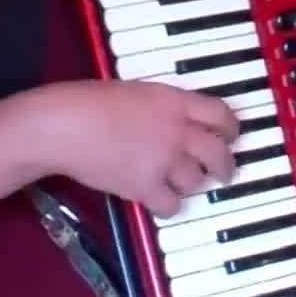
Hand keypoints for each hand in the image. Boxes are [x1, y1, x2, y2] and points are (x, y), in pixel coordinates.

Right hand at [43, 79, 240, 216]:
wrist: (63, 125)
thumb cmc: (89, 102)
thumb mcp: (138, 91)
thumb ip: (164, 105)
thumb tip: (179, 119)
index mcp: (174, 101)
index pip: (221, 114)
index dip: (232, 128)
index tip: (231, 136)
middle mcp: (177, 130)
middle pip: (219, 152)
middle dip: (225, 166)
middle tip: (224, 172)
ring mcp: (164, 159)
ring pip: (196, 180)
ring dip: (190, 183)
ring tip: (178, 182)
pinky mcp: (146, 186)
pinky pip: (173, 205)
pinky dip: (168, 205)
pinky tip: (159, 200)